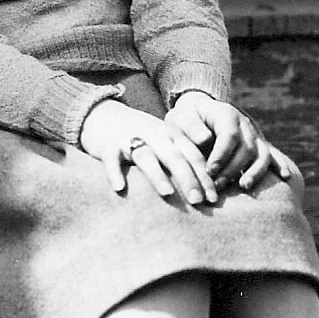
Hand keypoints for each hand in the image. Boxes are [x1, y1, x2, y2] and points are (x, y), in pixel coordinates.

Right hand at [79, 99, 218, 204]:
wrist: (104, 116)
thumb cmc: (141, 137)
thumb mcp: (165, 143)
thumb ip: (183, 160)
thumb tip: (207, 192)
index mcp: (172, 135)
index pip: (193, 156)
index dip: (204, 177)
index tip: (214, 199)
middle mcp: (154, 135)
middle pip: (174, 157)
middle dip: (188, 178)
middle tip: (198, 201)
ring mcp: (130, 139)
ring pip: (146, 156)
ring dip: (157, 175)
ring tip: (168, 193)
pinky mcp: (107, 146)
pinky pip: (111, 159)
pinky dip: (114, 172)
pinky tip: (120, 188)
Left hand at [165, 92, 292, 190]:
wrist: (199, 113)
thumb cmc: (187, 118)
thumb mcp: (182, 117)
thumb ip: (191, 126)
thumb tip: (205, 139)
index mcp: (226, 114)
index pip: (229, 135)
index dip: (221, 154)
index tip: (209, 170)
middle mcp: (244, 124)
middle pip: (247, 147)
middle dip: (233, 168)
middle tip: (217, 185)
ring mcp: (254, 135)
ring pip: (262, 153)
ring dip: (255, 171)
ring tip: (243, 187)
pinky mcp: (258, 146)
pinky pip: (272, 155)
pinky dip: (279, 165)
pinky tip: (285, 177)